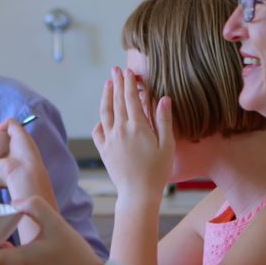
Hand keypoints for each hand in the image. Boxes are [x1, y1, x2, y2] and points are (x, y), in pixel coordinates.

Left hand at [92, 67, 174, 203]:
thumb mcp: (167, 145)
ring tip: (107, 85)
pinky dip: (100, 122)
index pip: (131, 98)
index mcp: (137, 127)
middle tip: (115, 70)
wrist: (137, 193)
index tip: (128, 71)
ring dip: (106, 97)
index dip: (129, 83)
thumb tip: (164, 98)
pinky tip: (102, 118)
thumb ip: (163, 120)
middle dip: (116, 84)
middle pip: (116, 102)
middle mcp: (120, 130)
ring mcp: (110, 140)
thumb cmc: (157, 171)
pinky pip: (98, 132)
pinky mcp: (104, 151)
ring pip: (105, 113)